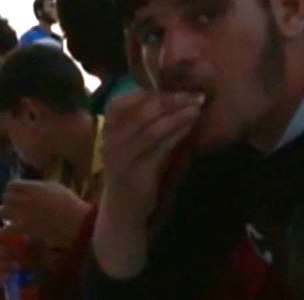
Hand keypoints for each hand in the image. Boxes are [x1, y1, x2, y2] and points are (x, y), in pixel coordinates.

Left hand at [0, 180, 91, 250]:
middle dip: (7, 202)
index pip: (11, 185)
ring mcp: (24, 213)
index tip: (14, 195)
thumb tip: (32, 186)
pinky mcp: (25, 227)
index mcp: (33, 187)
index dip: (11, 190)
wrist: (76, 220)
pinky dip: (6, 230)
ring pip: (0, 211)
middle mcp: (25, 198)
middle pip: (5, 197)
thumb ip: (41, 185)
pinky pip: (7, 229)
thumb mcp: (56, 187)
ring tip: (7, 218)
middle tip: (11, 208)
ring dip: (2, 215)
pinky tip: (8, 232)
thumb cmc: (70, 203)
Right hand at [101, 90, 203, 222]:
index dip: (147, 93)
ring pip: (152, 129)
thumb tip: (171, 95)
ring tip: (197, 107)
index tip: (173, 87)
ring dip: (178, 116)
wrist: (122, 209)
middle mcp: (110, 143)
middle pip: (140, 113)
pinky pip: (160, 148)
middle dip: (170, 101)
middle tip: (193, 94)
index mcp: (106, 131)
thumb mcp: (130, 143)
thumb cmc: (131, 171)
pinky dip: (177, 134)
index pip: (120, 103)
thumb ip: (143, 122)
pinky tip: (191, 125)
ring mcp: (122, 158)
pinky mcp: (137, 172)